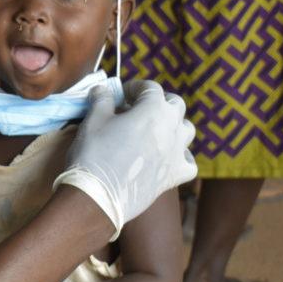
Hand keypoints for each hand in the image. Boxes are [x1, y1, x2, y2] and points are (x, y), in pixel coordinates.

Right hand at [54, 79, 197, 239]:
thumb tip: (103, 89)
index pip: (150, 87)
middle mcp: (172, 128)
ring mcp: (177, 153)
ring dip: (172, 125)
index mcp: (153, 109)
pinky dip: (181, 156)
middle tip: (137, 108)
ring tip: (153, 131)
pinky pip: (189, 162)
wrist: (99, 195)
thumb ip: (102, 100)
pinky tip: (167, 157)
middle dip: (157, 101)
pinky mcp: (176, 175)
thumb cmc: (94, 152)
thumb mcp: (93, 120)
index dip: (134, 87)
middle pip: (175, 104)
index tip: (120, 94)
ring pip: (186, 130)